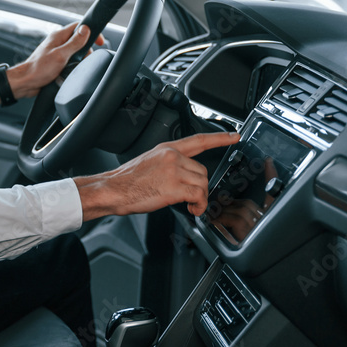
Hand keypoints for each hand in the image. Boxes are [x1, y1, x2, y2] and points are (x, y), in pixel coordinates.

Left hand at [0, 22, 103, 107]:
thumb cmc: (38, 69)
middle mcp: (58, 42)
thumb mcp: (61, 55)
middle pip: (79, 41)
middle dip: (85, 50)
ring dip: (78, 61)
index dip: (91, 31)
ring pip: (75, 53)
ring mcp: (56, 52)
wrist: (25, 83)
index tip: (99, 41)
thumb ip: (74, 42)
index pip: (79, 27)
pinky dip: (72, 68)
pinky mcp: (56, 63)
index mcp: (58, 36)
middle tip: (84, 59)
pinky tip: (69, 73)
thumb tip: (86, 30)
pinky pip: (70, 63)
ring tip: (73, 68)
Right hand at [74, 131, 239, 218]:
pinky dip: (199, 206)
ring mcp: (173, 170)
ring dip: (200, 198)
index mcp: (166, 149)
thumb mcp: (149, 163)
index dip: (219, 138)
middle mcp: (171, 156)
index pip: (198, 140)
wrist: (112, 189)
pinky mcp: (174, 186)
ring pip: (203, 183)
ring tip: (189, 205)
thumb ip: (168, 164)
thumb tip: (183, 177)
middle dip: (200, 186)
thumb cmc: (126, 181)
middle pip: (203, 170)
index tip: (234, 136)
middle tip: (190, 198)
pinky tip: (192, 209)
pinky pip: (198, 196)